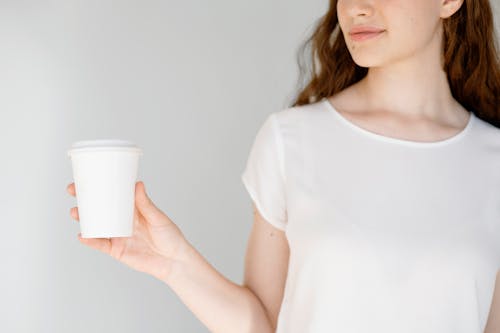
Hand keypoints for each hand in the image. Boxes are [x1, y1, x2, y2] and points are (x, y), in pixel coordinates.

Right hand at [67, 181, 186, 280]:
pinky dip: (90, 240)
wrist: (173, 261)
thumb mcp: (158, 218)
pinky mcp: (117, 250)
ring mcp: (118, 235)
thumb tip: (138, 184)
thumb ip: (146, 204)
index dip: (101, 187)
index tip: (88, 177)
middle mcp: (123, 221)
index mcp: (133, 209)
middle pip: (100, 209)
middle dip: (85, 200)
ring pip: (97, 225)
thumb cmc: (170, 237)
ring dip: (84, 219)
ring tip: (75, 212)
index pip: (114, 195)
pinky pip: (100, 244)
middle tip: (74, 190)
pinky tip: (82, 235)